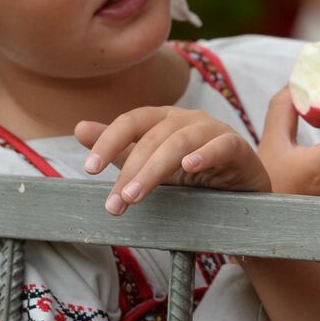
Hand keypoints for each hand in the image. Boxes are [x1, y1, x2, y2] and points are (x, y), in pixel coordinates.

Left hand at [76, 107, 270, 215]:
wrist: (240, 193)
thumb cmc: (194, 176)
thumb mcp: (152, 165)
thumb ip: (120, 149)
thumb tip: (79, 129)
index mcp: (165, 119)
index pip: (133, 121)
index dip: (109, 141)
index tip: (89, 168)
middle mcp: (189, 119)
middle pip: (154, 136)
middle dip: (131, 169)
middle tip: (116, 202)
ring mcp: (215, 130)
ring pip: (181, 141)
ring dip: (155, 169)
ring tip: (136, 196)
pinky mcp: (238, 147)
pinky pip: (222, 145)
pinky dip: (205, 154)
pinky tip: (189, 167)